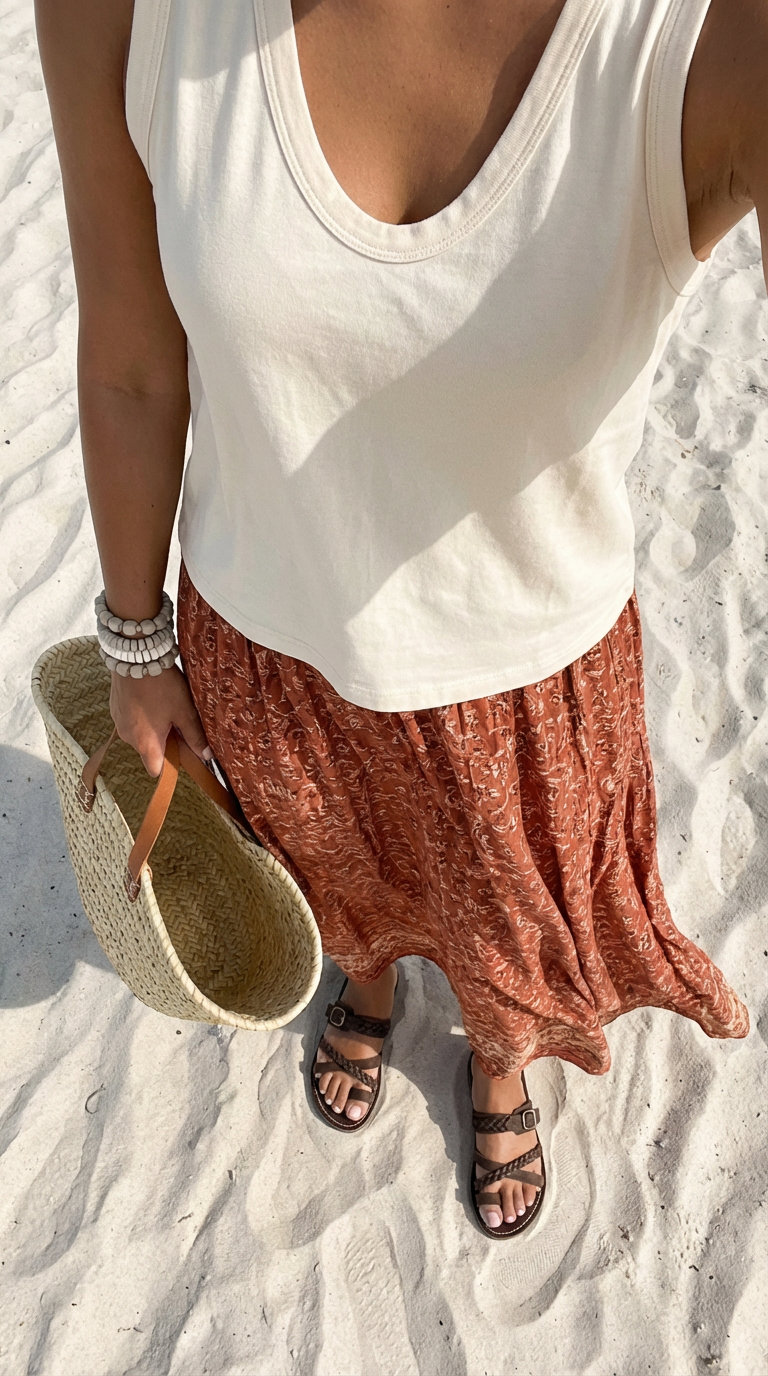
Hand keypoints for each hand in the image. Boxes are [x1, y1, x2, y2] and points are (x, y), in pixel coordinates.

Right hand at [109, 663, 212, 777]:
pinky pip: (130, 720)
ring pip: (139, 734)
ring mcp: (119, 723)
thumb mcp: (184, 711)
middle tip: (177, 720)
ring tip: (164, 705)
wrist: (136, 657)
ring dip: (152, 726)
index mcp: (146, 743)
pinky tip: (150, 697)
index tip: (181, 750)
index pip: (156, 770)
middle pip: (149, 750)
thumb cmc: (161, 686)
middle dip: (164, 740)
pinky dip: (141, 714)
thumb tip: (207, 755)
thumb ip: (195, 736)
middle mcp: (128, 738)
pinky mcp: (115, 708)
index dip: (170, 764)